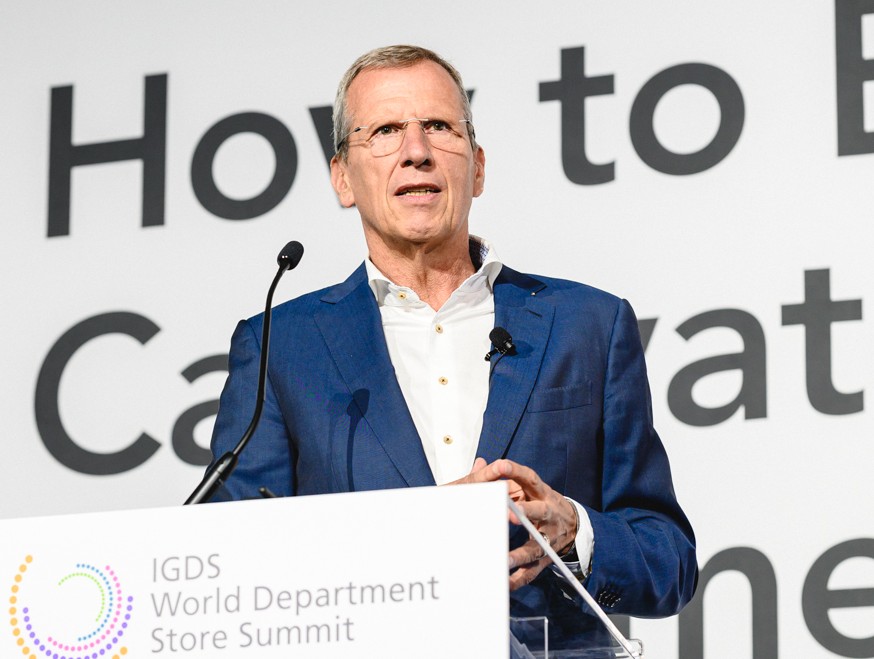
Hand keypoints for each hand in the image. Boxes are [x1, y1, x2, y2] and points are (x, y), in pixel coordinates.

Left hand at [446, 459, 577, 590]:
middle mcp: (548, 514)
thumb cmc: (543, 503)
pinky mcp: (545, 558)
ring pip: (535, 547)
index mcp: (542, 493)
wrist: (573, 525)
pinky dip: (518, 578)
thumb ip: (506, 478)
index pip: (530, 479)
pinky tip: (504, 583)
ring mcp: (548, 538)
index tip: (501, 465)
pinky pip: (532, 570)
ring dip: (520, 554)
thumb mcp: (531, 487)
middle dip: (526, 512)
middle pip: (539, 512)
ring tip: (504, 560)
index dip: (516, 472)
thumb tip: (481, 463)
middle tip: (510, 515)